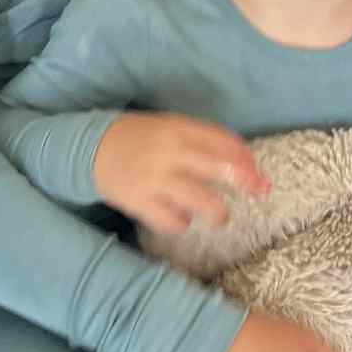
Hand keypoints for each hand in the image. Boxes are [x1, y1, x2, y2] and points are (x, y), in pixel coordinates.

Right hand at [92, 113, 268, 234]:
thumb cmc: (142, 139)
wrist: (92, 149)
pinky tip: (182, 218)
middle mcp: (169, 152)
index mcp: (179, 128)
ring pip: (200, 201)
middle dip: (245, 181)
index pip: (223, 142)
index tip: (260, 175)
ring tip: (219, 216)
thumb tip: (247, 163)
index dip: (246, 159)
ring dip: (217, 212)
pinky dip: (182, 223)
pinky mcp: (139, 201)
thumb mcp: (172, 128)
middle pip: (218, 168)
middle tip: (259, 192)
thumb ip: (205, 142)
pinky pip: (172, 221)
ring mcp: (154, 178)